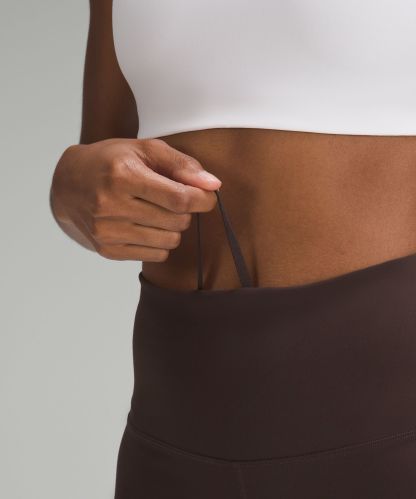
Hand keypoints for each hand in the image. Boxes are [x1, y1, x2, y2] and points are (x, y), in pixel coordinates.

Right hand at [50, 138, 221, 260]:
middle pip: (177, 221)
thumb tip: (213, 185)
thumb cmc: (112, 162)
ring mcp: (107, 231)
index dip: (202, 199)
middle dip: (185, 210)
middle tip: (172, 198)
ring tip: (157, 211)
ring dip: (173, 228)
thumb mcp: (145, 150)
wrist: (69, 184)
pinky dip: (159, 242)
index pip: (179, 198)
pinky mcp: (107, 250)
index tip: (207, 196)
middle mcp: (111, 206)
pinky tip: (145, 225)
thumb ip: (182, 165)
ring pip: (169, 241)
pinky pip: (155, 255)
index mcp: (122, 175)